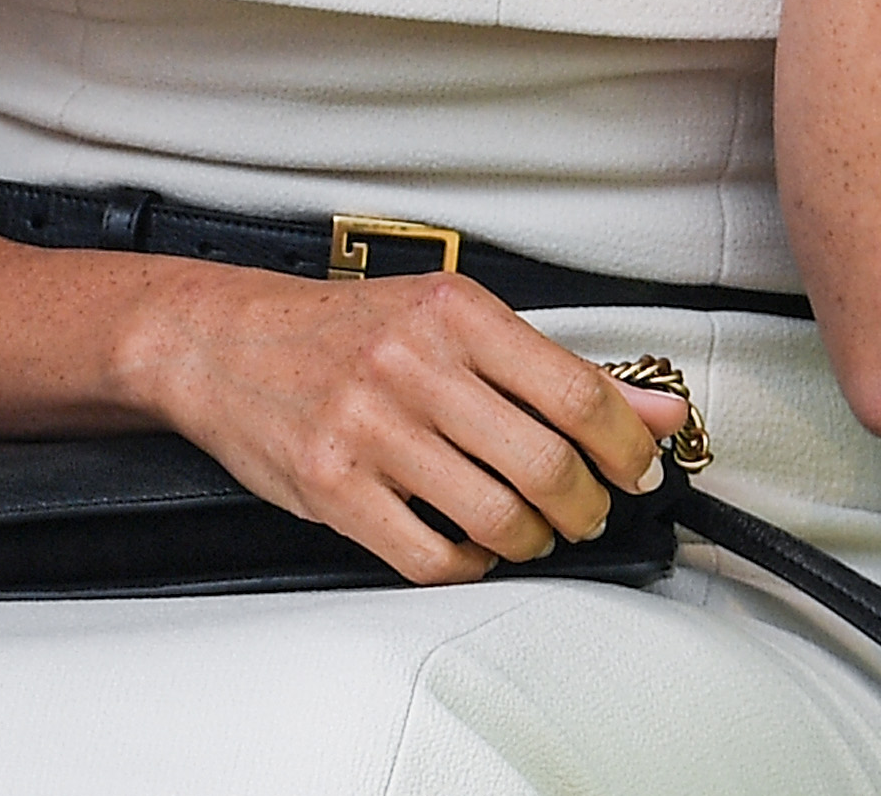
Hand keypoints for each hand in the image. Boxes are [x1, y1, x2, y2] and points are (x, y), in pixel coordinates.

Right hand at [124, 265, 689, 584]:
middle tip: (589, 512)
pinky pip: (426, 555)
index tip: (641, 470)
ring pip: (494, 516)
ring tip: (533, 532)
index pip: (578, 394)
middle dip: (587, 506)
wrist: (224, 341)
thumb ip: (557, 369)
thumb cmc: (347, 331)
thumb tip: (656, 411)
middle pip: (545, 463)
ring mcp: (370, 429)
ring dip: (532, 540)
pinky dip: (468, 566)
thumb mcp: (456, 322)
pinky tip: (472, 549)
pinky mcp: (330, 487)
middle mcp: (415, 367)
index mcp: (458, 315)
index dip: (629, 446)